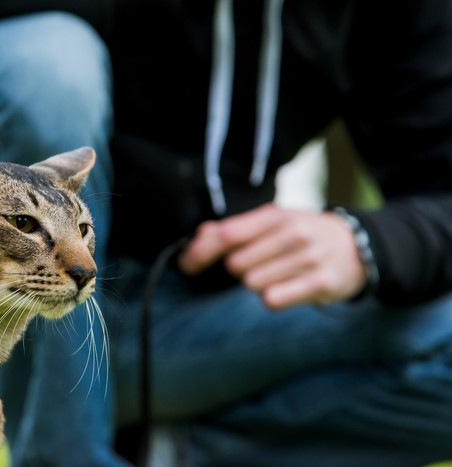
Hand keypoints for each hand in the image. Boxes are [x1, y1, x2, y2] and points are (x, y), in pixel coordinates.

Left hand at [177, 204, 366, 308]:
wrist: (358, 246)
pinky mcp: (321, 283)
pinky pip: (274, 300)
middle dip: (239, 268)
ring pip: (253, 284)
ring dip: (258, 284)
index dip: (200, 252)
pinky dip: (274, 298)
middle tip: (259, 263)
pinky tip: (288, 288)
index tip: (187, 264)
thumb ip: (235, 229)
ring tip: (279, 274)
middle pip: (235, 264)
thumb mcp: (273, 222)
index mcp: (275, 216)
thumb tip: (200, 237)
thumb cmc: (303, 234)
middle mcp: (292, 233)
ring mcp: (308, 258)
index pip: (226, 234)